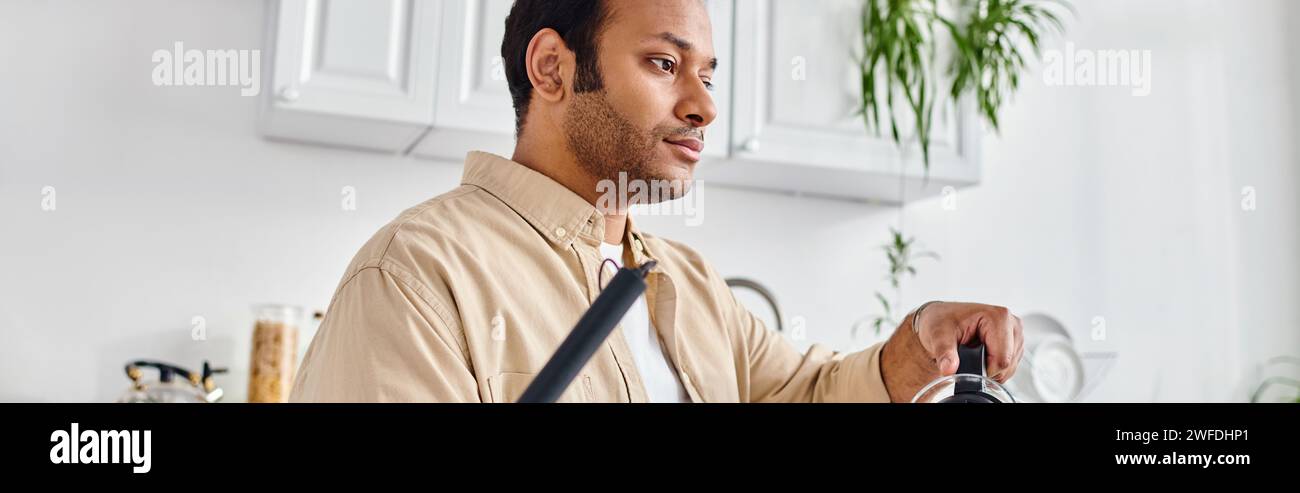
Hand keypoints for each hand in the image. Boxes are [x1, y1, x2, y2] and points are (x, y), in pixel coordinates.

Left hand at [880, 302, 1023, 401]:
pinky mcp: (1012, 338)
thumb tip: (948, 368)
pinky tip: (981, 360)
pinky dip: (997, 366)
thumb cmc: (935, 323)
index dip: (989, 367)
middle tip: (968, 364)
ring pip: (1012, 363)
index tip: (972, 366)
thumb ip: (944, 352)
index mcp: (996, 315)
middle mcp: (1009, 319)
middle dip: (992, 369)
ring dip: (995, 368)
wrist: (934, 320)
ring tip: (972, 359)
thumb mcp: (936, 336)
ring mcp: (1013, 329)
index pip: (1004, 354)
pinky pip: (1011, 361)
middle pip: (1010, 360)